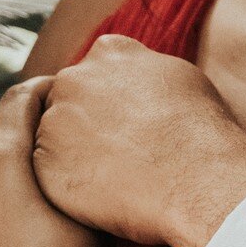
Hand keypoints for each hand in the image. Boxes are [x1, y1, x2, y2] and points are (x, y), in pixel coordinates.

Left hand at [0, 80, 101, 246]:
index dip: (44, 89)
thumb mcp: (83, 201)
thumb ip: (68, 160)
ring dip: (6, 181)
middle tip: (63, 145)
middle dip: (27, 137)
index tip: (64, 90)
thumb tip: (69, 136)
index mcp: (1, 157)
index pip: (20, 99)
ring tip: (42, 197)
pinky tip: (18, 239)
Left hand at [33, 35, 245, 246]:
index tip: (125, 122)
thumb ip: (143, 69)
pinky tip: (103, 194)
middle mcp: (73, 79)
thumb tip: (135, 72)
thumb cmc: (200, 130)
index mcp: (108, 52)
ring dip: (74, 155)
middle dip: (84, 124)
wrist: (199, 178)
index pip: (94, 71)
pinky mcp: (45, 166)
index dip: (110, 100)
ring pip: (55, 138)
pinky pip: (49, 175)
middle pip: (68, 101)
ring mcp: (54, 122)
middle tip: (117, 153)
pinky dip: (70, 185)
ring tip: (114, 177)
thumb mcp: (179, 76)